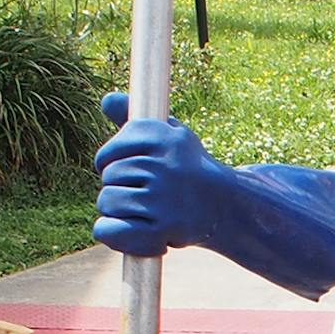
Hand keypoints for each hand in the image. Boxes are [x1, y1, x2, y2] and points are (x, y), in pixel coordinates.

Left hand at [94, 94, 334, 298]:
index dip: (110, 163)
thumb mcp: (171, 137)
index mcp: (162, 138)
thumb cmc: (190, 170)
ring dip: (117, 210)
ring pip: (108, 202)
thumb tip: (107, 100)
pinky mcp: (163, 227)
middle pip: (108, 177)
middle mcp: (164, 165)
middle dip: (118, 186)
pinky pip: (110, 229)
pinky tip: (130, 229)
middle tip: (142, 193)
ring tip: (142, 210)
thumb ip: (136, 122)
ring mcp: (163, 198)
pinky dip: (111, 233)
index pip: (109, 153)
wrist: (227, 206)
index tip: (126, 170)